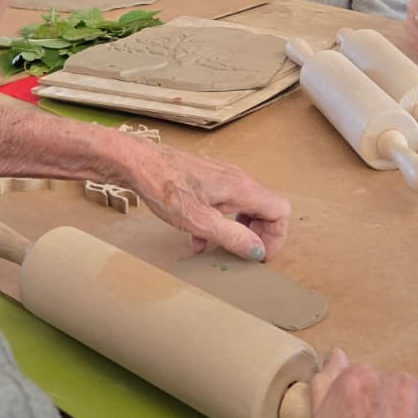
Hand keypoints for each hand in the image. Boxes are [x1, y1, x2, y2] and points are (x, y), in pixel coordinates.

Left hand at [123, 140, 289, 261]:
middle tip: (243, 254)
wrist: (137, 163)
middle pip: (265, 209)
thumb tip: (256, 250)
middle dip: (258, 235)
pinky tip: (199, 239)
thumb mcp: (200, 221)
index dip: (276, 236)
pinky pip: (225, 204)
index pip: (279, 210)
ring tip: (222, 248)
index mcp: (241, 188)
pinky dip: (219, 222)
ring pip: (244, 207)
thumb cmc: (165, 186)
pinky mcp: (207, 180)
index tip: (259, 254)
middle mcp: (236, 179)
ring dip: (238, 230)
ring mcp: (222, 178)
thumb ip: (232, 237)